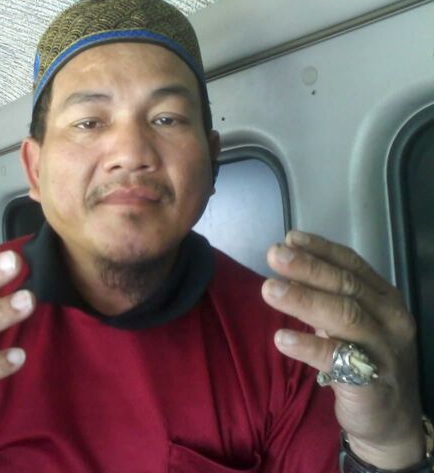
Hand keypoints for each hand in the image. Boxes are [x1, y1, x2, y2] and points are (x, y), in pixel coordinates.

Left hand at [261, 231, 423, 469]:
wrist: (391, 423)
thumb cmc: (365, 363)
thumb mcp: (350, 326)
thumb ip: (326, 299)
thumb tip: (288, 271)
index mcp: (385, 300)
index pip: (352, 266)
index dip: (321, 250)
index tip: (290, 238)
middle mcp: (390, 320)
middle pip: (346, 287)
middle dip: (308, 268)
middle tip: (274, 254)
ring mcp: (384, 351)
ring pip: (345, 317)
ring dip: (304, 300)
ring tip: (269, 289)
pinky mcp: (372, 383)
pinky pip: (339, 361)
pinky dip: (309, 347)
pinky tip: (282, 339)